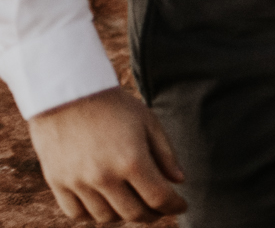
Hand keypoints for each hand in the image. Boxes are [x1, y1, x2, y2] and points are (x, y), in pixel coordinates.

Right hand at [28, 87, 185, 222]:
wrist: (67, 95)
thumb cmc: (114, 106)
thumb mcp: (148, 123)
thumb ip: (165, 154)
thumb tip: (179, 181)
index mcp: (132, 160)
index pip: (159, 198)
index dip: (174, 206)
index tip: (181, 206)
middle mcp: (104, 177)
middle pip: (133, 213)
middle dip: (153, 214)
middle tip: (161, 209)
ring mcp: (78, 183)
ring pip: (105, 217)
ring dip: (124, 215)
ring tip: (134, 204)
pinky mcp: (58, 183)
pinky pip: (77, 214)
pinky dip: (93, 215)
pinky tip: (106, 204)